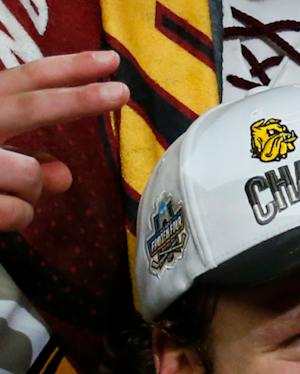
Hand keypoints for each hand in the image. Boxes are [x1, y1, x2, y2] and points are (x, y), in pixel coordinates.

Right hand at [0, 51, 128, 230]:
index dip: (66, 69)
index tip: (107, 61)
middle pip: (28, 106)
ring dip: (32, 192)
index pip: (19, 81)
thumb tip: (63, 172)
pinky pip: (19, 213)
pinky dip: (15, 220)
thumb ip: (24, 159)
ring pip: (32, 173)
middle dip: (78, 99)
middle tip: (120, 92)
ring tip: (3, 193)